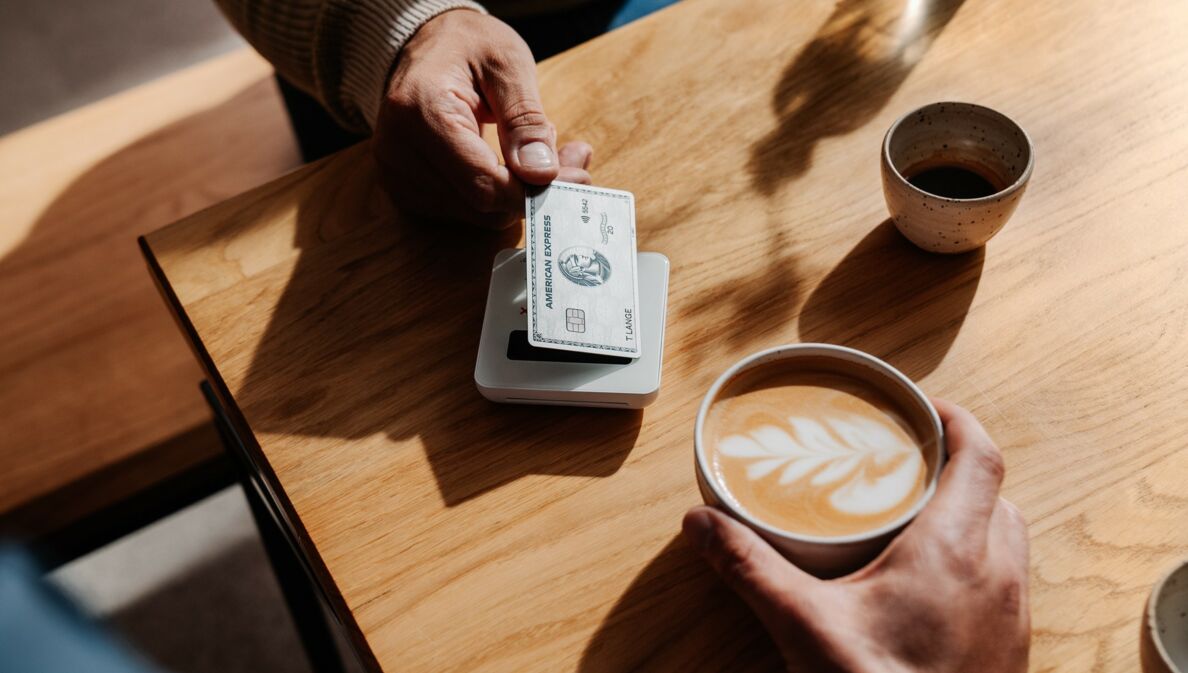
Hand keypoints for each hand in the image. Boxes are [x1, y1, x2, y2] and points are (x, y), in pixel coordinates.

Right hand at [373, 9, 592, 227]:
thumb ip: (525, 119)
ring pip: (476, 215)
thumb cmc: (466, 44)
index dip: (535, 189)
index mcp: (420, 114)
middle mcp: (398, 154)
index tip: (576, 172)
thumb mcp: (507, 63)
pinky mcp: (407, 190)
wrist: (425, 44)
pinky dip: (497, 196)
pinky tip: (513, 164)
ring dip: (518, 194)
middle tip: (573, 159)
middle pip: (481, 206)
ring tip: (542, 152)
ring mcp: (399, 177)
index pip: (484, 183)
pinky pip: (463, 211)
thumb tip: (541, 174)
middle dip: (534, 190)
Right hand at [682, 399, 1029, 672]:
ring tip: (922, 524)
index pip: (982, 458)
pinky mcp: (1011, 653)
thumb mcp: (802, 623)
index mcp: (954, 550)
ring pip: (1009, 540)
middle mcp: (997, 575)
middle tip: (913, 467)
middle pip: (998, 494)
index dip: (960, 423)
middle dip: (960, 471)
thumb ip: (750, 566)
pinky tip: (935, 590)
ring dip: (975, 518)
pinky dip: (980, 566)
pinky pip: (1007, 585)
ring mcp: (1012, 617)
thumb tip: (701, 524)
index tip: (928, 412)